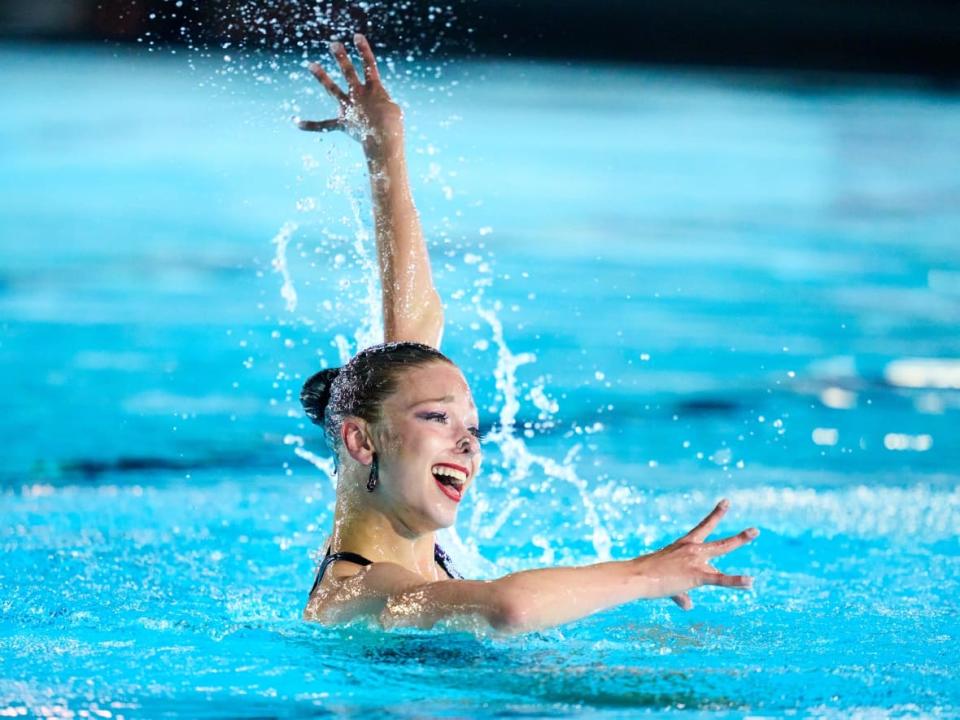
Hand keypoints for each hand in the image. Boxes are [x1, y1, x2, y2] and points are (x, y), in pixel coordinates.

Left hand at [297, 33, 403, 156]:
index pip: (369, 65)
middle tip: (334, 44)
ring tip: (310, 65)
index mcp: (374, 89)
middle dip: (341, 57)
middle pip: (348, 72)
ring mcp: (349, 108)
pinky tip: (295, 122)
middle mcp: (359, 95)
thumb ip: (382, 102)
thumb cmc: (393, 124)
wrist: (383, 138)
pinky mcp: (342, 123)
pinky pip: (324, 124)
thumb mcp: (392, 109)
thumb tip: (375, 106)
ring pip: (332, 89)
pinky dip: (310, 125)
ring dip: (322, 76)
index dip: (363, 50)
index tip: (356, 36)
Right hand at [633, 499, 757, 609]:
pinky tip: (750, 582)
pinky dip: (736, 581)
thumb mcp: (669, 583)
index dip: (716, 515)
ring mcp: (696, 561)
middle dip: (739, 537)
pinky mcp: (697, 575)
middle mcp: (693, 549)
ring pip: (723, 549)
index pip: (704, 527)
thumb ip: (681, 594)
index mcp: (685, 545)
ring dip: (740, 541)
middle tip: (756, 531)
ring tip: (755, 537)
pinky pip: (721, 579)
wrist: (638, 576)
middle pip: (721, 542)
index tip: (726, 502)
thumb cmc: (648, 577)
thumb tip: (688, 605)